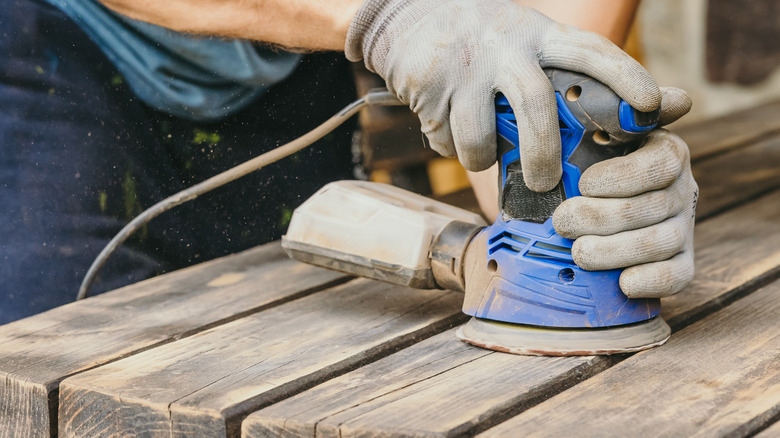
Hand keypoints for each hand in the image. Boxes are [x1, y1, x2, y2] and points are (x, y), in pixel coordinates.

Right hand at [346, 0, 659, 190]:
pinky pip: (446, 140)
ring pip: (482, 137)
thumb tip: (673, 105)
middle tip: (546, 183)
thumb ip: (581, 76)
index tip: (653, 107)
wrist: (407, 15)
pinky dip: (450, 146)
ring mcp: (466, 68)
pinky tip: (447, 124)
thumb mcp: (531, 44)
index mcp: (540, 36)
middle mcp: (506, 47)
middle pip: (536, 106)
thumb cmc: (484, 41)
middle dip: (543, 154)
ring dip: (483, 157)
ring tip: (482, 152)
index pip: (591, 52)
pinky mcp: (430, 87)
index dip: (625, 78)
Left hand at [553, 88, 696, 297]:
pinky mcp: (680, 261)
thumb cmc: (583, 160)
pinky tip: (621, 282)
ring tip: (578, 252)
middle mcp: (681, 188)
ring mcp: (682, 227)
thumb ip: (602, 111)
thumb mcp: (588, 131)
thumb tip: (640, 98)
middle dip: (600, 218)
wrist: (582, 202)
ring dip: (614, 251)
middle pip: (651, 208)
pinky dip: (649, 282)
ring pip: (658, 244)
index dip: (622, 177)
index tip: (584, 183)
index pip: (660, 164)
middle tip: (562, 222)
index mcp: (664, 151)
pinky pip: (677, 276)